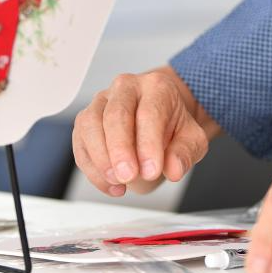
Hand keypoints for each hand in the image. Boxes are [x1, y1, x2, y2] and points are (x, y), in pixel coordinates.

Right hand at [72, 67, 215, 196]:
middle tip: (128, 176)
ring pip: (90, 124)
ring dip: (101, 158)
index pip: (149, 112)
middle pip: (116, 114)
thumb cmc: (172, 127)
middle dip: (120, 149)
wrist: (158, 122)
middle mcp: (125, 88)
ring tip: (119, 182)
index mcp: (156, 87)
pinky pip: (80, 143)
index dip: (148, 144)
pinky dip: (92, 169)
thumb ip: (185, 153)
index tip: (151, 171)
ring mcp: (102, 102)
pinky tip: (111, 185)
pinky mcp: (85, 120)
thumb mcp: (191, 140)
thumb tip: (174, 169)